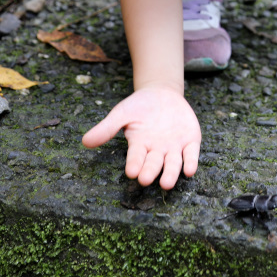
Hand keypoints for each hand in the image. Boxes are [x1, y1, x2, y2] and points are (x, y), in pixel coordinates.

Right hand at [81, 83, 200, 189]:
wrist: (163, 94)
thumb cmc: (139, 106)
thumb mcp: (122, 113)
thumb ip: (106, 128)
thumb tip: (85, 141)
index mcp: (139, 146)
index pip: (136, 157)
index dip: (134, 164)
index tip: (131, 172)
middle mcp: (157, 151)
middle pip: (154, 164)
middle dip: (150, 171)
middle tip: (145, 179)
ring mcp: (174, 148)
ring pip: (173, 164)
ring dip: (171, 174)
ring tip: (166, 183)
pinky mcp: (191, 142)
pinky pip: (191, 154)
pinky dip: (190, 162)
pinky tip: (190, 169)